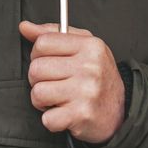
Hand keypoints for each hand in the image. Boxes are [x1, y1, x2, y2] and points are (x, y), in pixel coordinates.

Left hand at [19, 20, 124, 144]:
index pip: (43, 42)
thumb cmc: (97, 76)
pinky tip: (64, 114)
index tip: (47, 62)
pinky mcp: (82, 115)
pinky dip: (52, 120)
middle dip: (38, 79)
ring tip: (58, 99)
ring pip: (38, 93)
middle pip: (36, 68)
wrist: (122, 110)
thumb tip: (24, 27)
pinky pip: (47, 119)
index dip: (37, 54)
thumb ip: (52, 34)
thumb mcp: (82, 47)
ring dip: (42, 101)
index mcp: (89, 46)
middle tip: (53, 84)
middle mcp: (89, 67)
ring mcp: (86, 91)